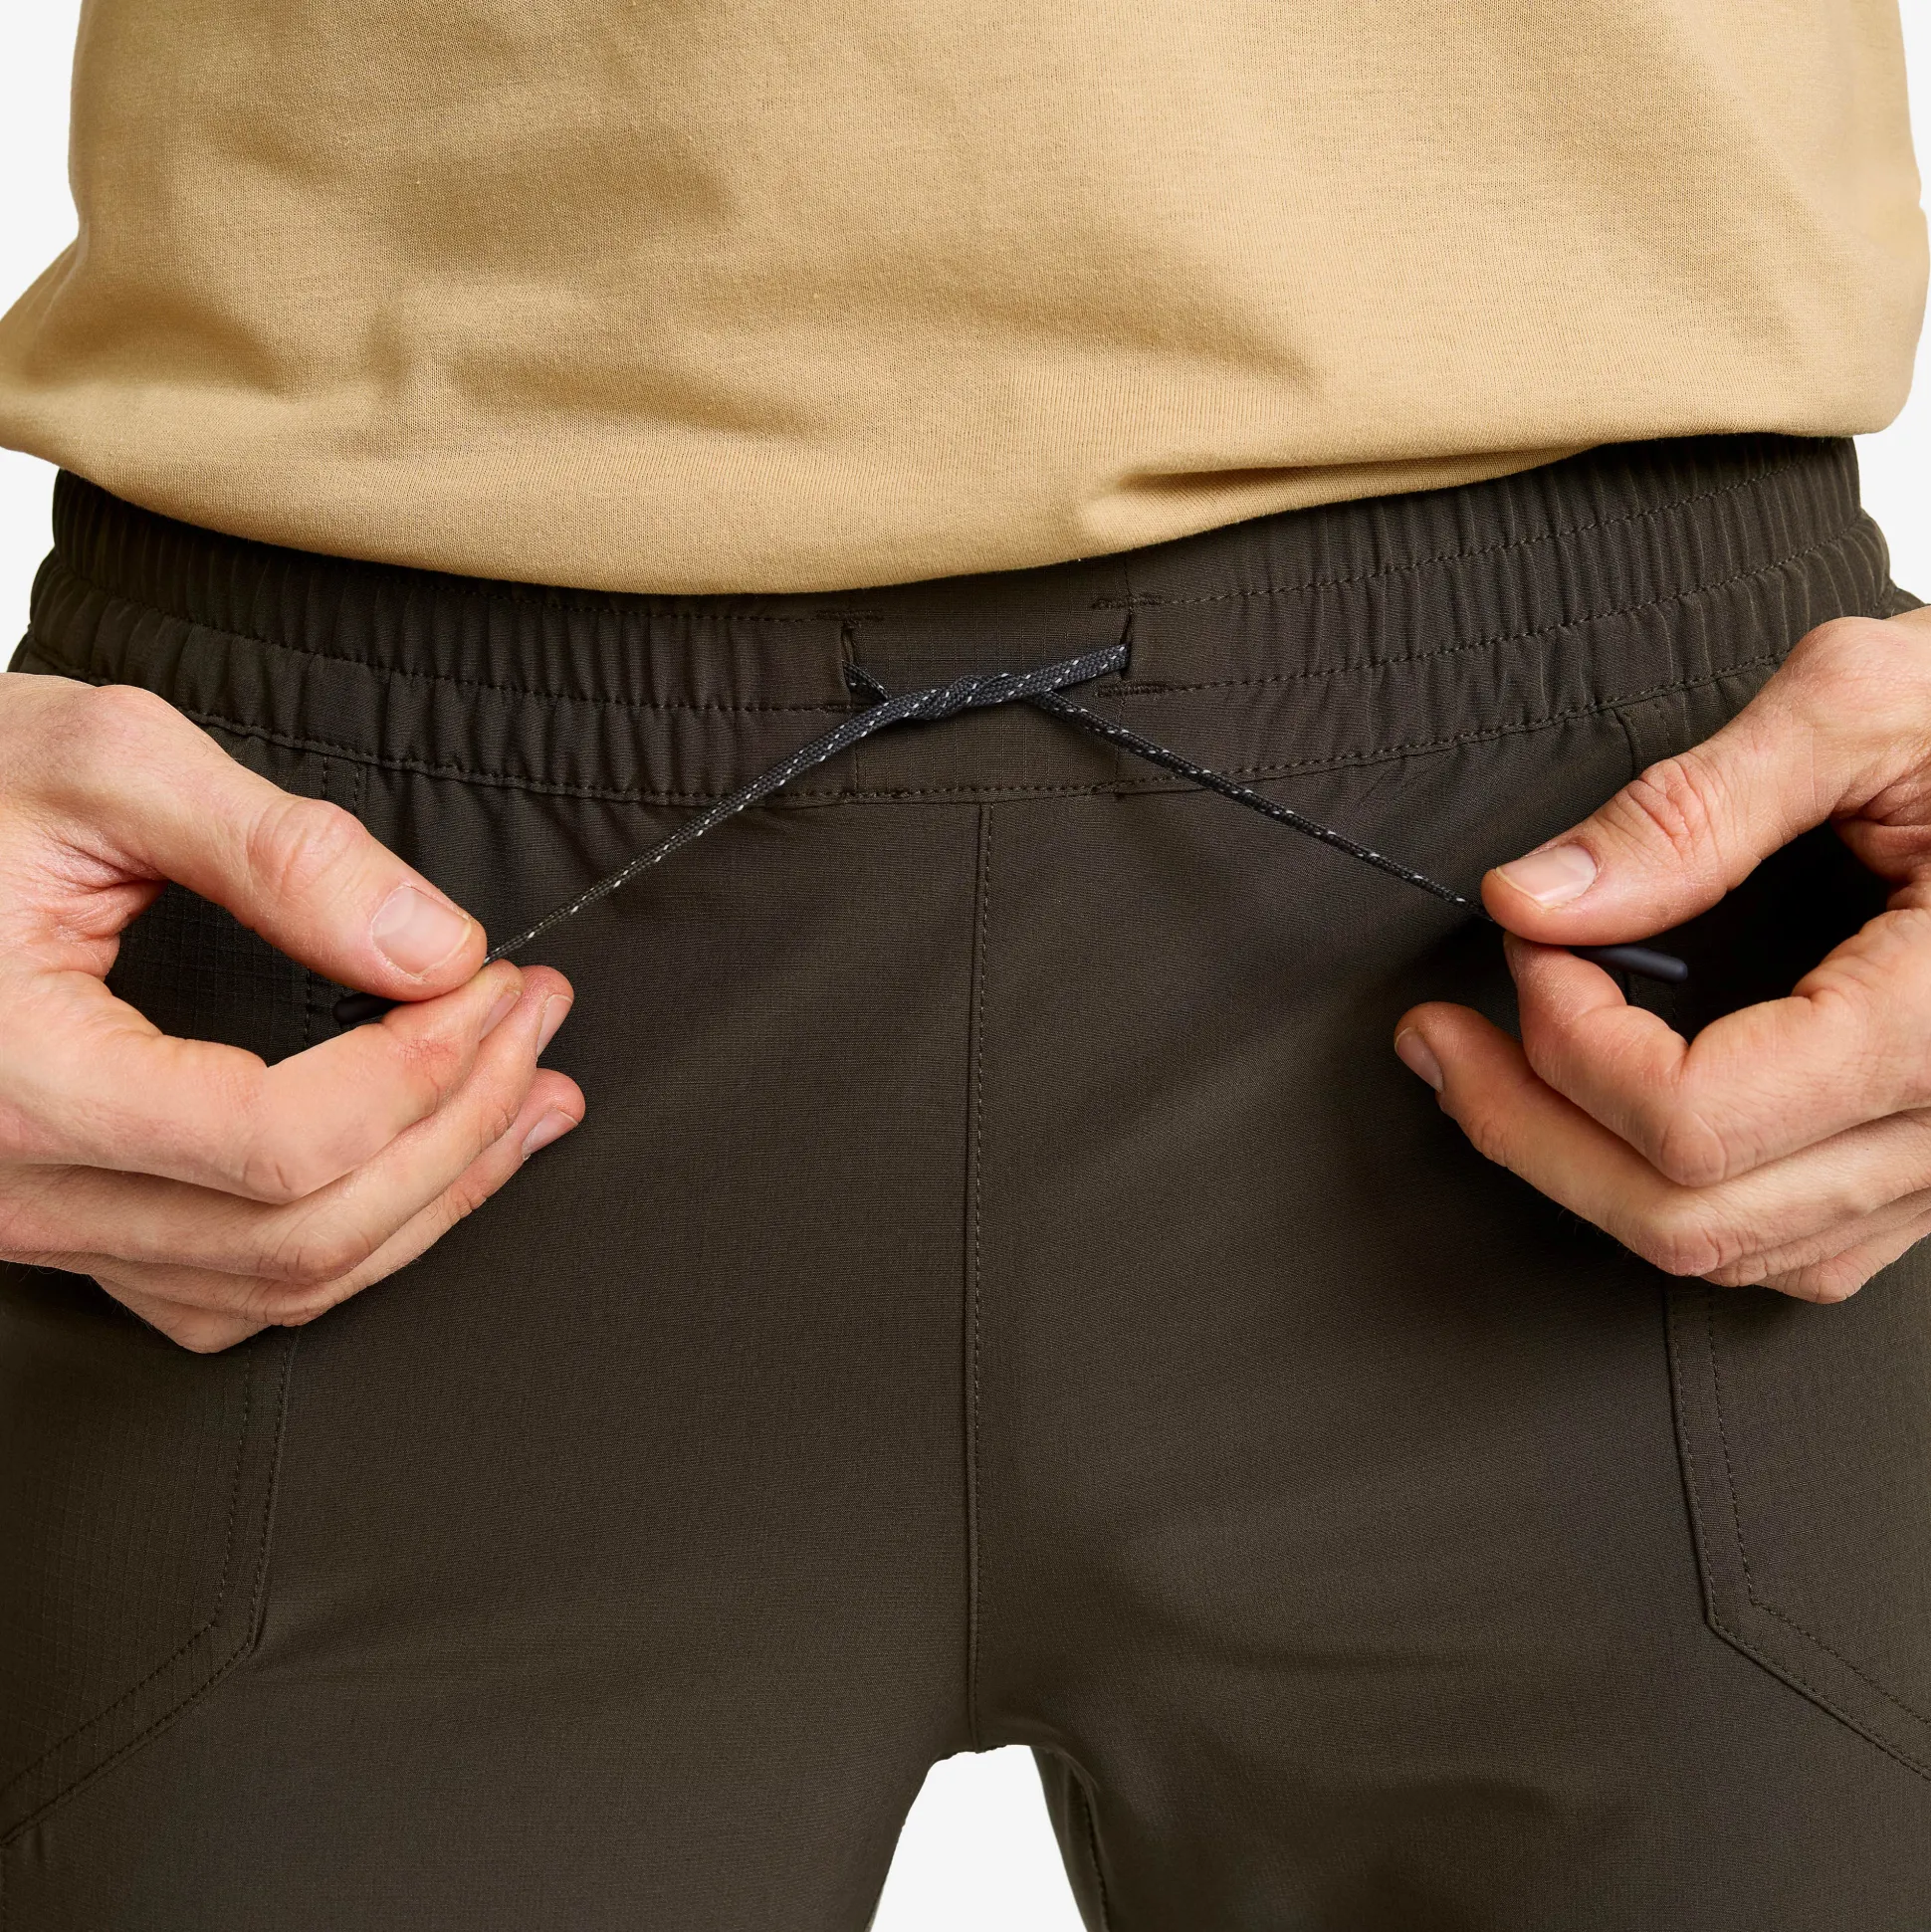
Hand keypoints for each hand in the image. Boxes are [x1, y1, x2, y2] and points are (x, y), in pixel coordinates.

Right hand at [0, 675, 582, 1350]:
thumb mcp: (101, 762)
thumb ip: (281, 850)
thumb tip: (433, 947)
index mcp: (20, 1076)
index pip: (280, 1142)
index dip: (428, 1073)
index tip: (500, 985)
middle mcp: (20, 1185)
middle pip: (305, 1231)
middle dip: (462, 1129)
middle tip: (536, 1020)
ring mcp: (37, 1223)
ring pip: (281, 1284)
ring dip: (434, 1198)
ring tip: (530, 1100)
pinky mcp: (63, 1222)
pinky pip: (230, 1292)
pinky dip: (355, 1240)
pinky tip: (428, 1167)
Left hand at [1393, 609, 1930, 1302]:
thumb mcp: (1869, 704)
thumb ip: (1693, 808)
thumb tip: (1539, 896)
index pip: (1693, 1121)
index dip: (1570, 1044)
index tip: (1528, 945)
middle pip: (1683, 1217)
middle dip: (1525, 1131)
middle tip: (1435, 1041)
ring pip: (1728, 1251)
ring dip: (1580, 1173)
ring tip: (1485, 1078)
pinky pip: (1790, 1243)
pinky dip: (1672, 1195)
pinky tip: (1607, 1124)